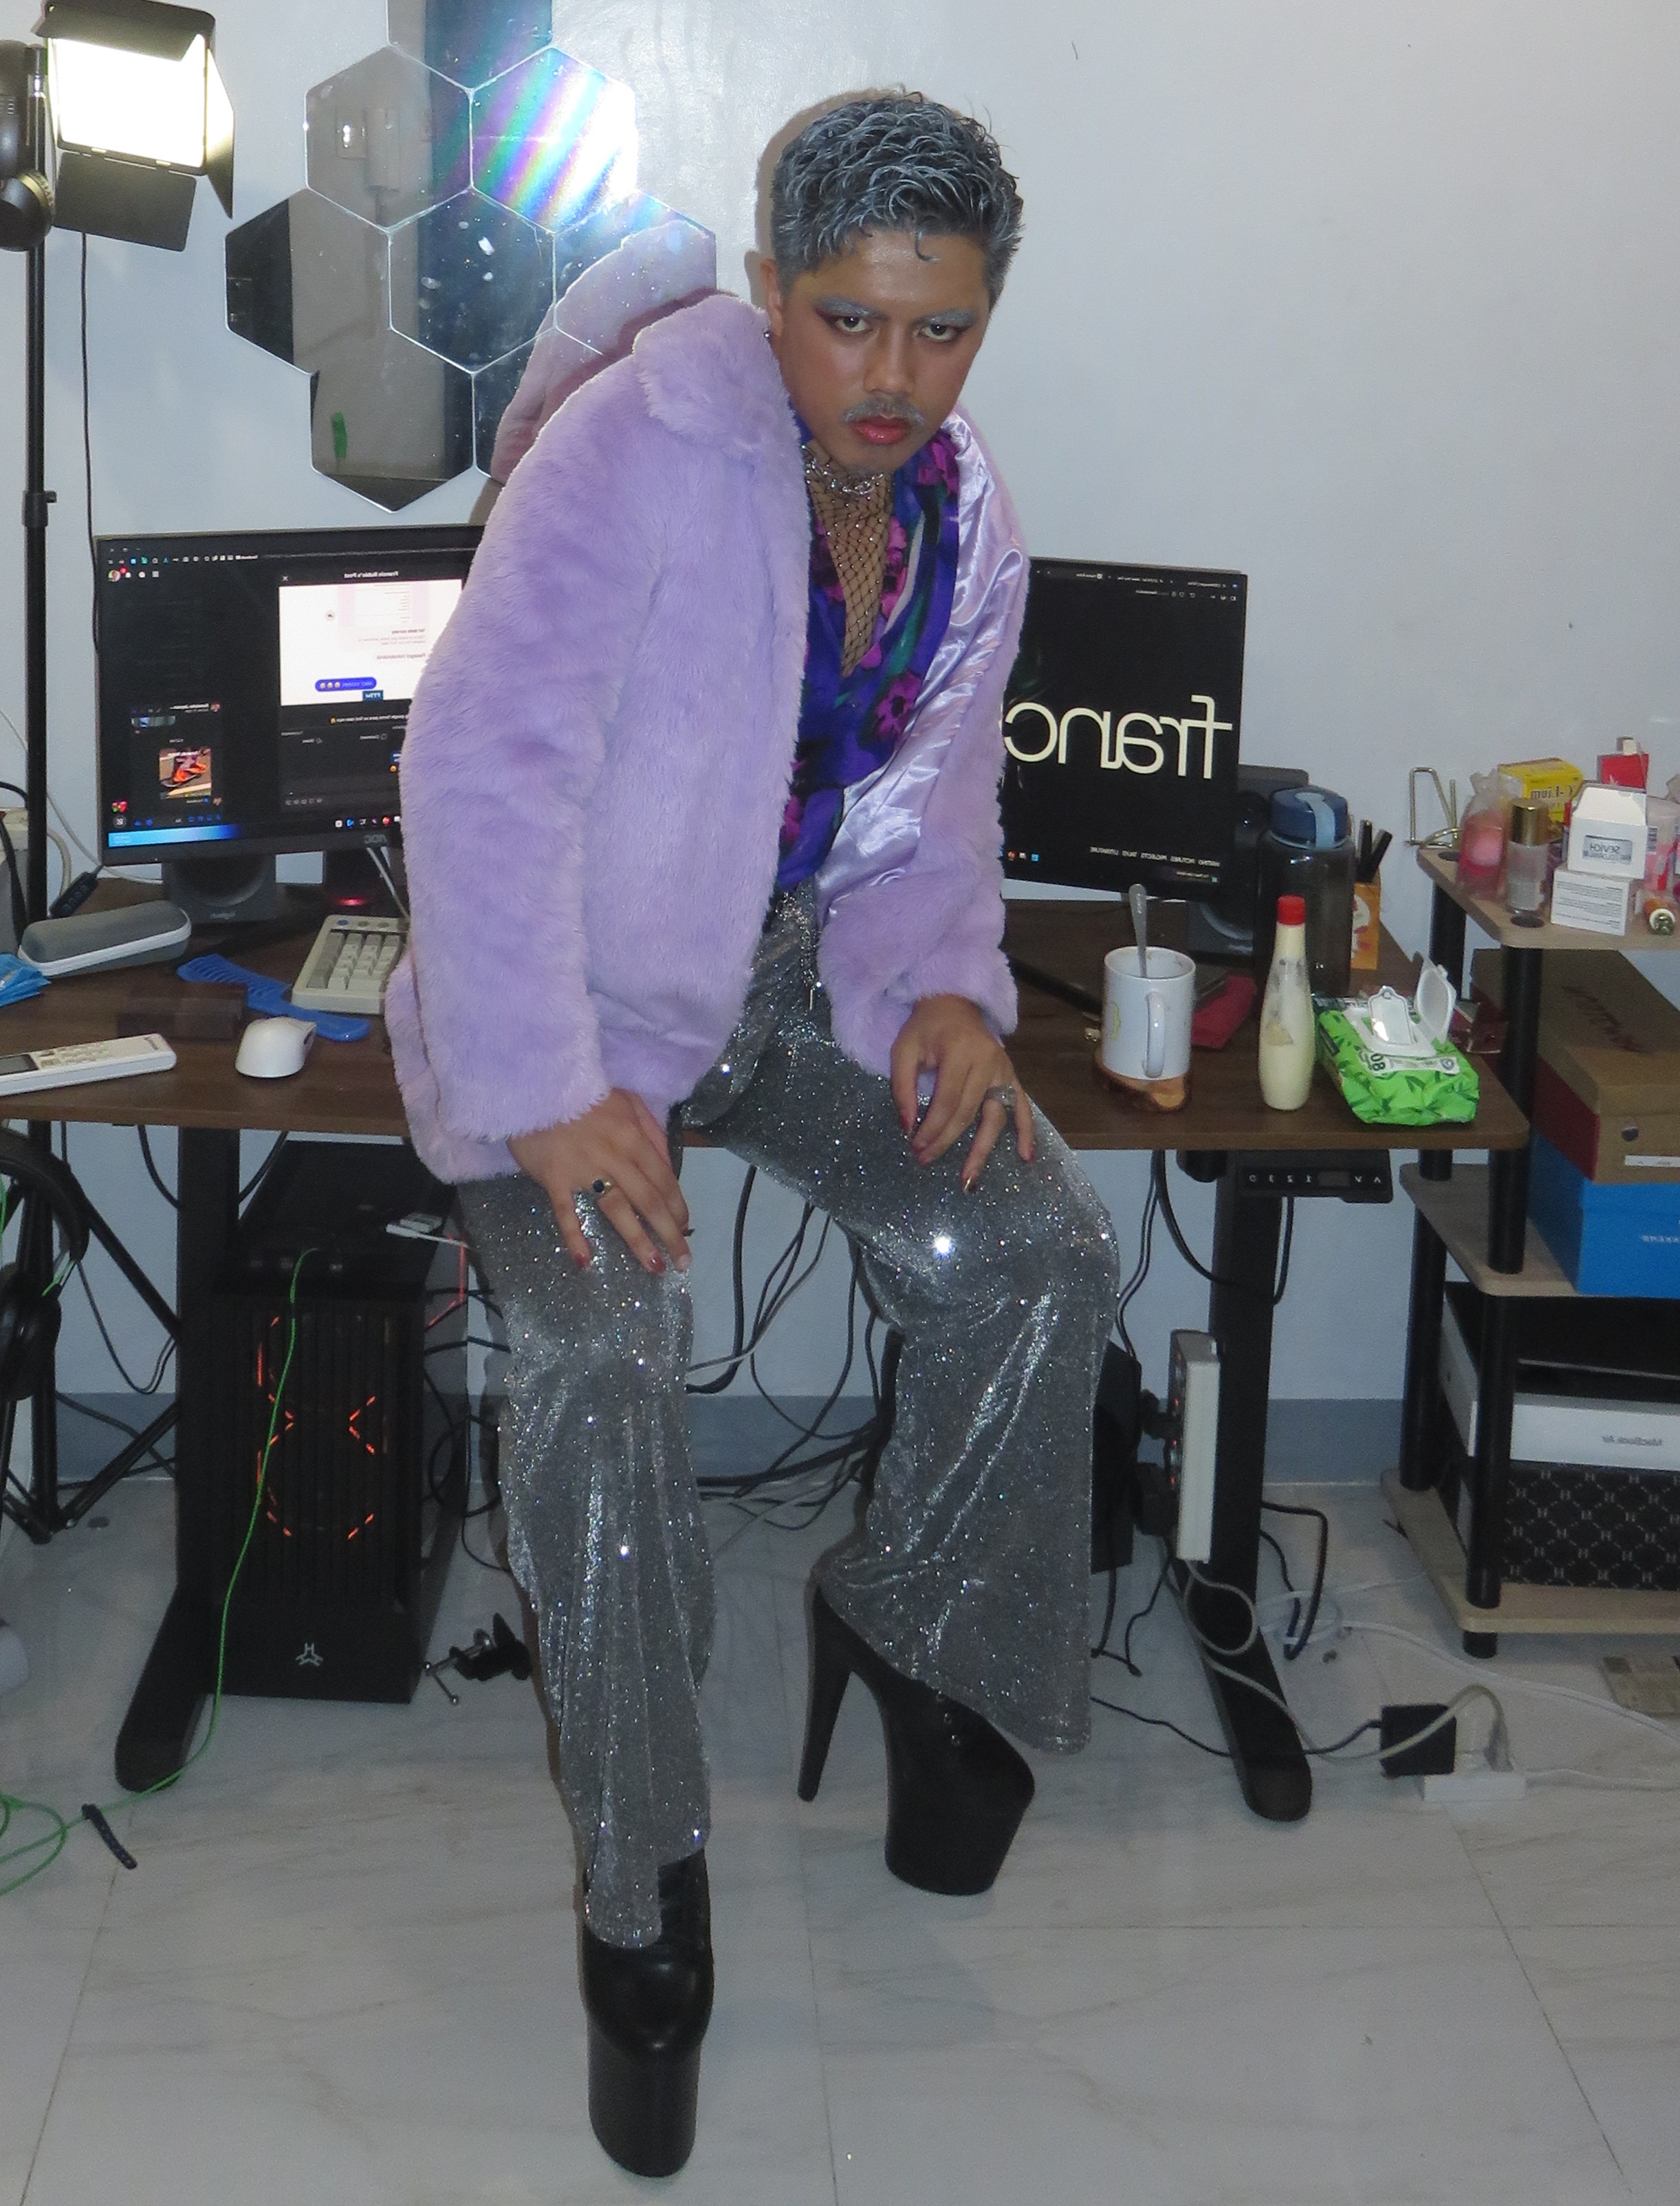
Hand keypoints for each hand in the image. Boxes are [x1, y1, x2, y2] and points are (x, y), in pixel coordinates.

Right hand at [510, 1089, 690, 1273]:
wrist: (537, 1084)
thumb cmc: (585, 1093)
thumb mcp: (629, 1101)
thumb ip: (651, 1130)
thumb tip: (668, 1164)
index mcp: (634, 1138)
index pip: (663, 1180)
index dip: (677, 1207)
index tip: (685, 1229)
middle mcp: (615, 1157)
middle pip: (649, 1201)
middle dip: (669, 1233)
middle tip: (682, 1261)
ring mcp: (584, 1170)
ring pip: (617, 1209)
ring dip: (637, 1241)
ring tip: (653, 1266)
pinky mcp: (554, 1178)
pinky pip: (566, 1212)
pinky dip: (575, 1237)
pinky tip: (585, 1261)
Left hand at [889, 994, 1034, 1188]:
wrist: (953, 1004)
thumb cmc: (926, 1028)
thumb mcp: (904, 1050)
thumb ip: (902, 1088)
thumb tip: (906, 1127)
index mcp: (961, 1053)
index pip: (947, 1101)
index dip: (932, 1128)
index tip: (915, 1147)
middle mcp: (988, 1063)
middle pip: (968, 1113)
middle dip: (946, 1141)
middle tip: (926, 1161)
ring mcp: (1003, 1071)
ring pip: (995, 1117)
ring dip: (982, 1150)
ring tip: (969, 1180)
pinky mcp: (1011, 1077)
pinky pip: (1021, 1106)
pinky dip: (1026, 1131)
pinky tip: (1026, 1156)